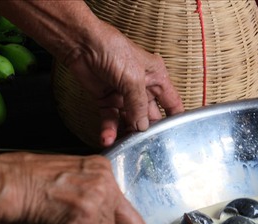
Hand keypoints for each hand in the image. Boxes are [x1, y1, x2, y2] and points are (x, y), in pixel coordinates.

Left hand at [63, 21, 183, 146]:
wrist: (81, 44)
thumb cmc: (113, 49)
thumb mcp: (133, 78)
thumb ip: (139, 105)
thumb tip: (143, 127)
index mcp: (157, 78)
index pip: (172, 103)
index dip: (175, 119)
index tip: (176, 136)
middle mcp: (143, 88)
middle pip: (151, 116)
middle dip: (148, 130)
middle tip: (147, 145)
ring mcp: (125, 95)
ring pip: (130, 120)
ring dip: (127, 133)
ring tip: (126, 145)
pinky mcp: (107, 100)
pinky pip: (111, 119)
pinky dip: (109, 130)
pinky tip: (108, 138)